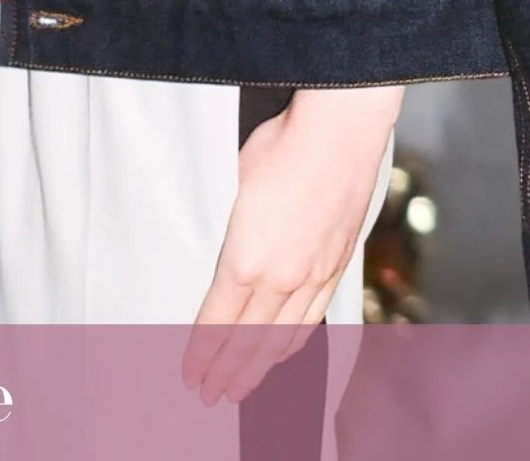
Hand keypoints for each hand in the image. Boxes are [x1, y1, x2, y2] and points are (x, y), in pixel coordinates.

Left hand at [182, 84, 400, 405]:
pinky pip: (312, 318)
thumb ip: (227, 227)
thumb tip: (220, 244)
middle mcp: (281, 277)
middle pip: (248, 340)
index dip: (203, 351)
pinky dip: (293, 343)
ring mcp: (312, 275)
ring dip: (258, 367)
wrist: (339, 135)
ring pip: (281, 337)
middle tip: (209, 395)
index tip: (190, 373)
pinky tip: (283, 353)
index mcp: (246, 258)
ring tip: (240, 388)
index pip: (217, 320)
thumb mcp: (231, 182)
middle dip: (226, 372)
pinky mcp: (335, 267)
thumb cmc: (281, 148)